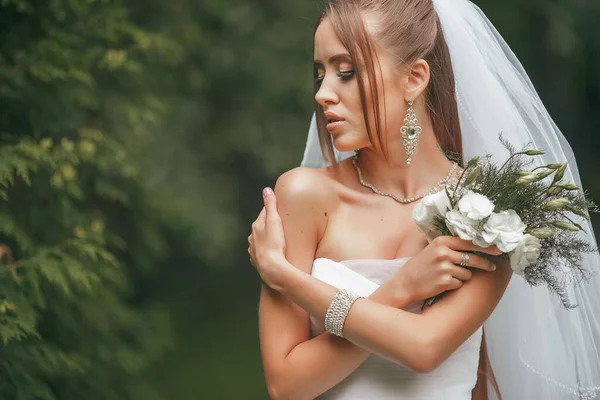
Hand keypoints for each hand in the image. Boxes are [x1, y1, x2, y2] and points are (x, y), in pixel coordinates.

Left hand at [248, 187, 287, 289]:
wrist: (271, 268)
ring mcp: (253, 250)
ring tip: (278, 240)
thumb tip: (266, 190)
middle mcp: (252, 237)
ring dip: (267, 239)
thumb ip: (270, 205)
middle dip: (270, 225)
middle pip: (262, 227)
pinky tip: (273, 254)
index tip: (280, 209)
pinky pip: (262, 253)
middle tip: (282, 225)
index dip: (272, 211)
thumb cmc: (274, 244)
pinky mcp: (257, 261)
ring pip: (261, 241)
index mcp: (256, 226)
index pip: (264, 213)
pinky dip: (266, 252)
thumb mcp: (274, 221)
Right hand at [387, 236, 501, 304]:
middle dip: (485, 264)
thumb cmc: (420, 266)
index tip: (498, 249)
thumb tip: (475, 245)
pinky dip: (455, 285)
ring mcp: (444, 267)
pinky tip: (442, 283)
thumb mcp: (432, 249)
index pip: (469, 242)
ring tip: (447, 276)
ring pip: (467, 274)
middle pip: (473, 258)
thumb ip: (450, 246)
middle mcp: (444, 253)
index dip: (486, 247)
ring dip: (462, 277)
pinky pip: (460, 283)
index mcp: (441, 242)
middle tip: (492, 267)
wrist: (405, 283)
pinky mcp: (445, 281)